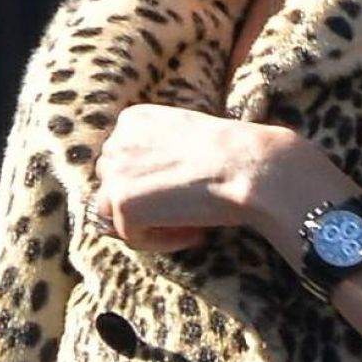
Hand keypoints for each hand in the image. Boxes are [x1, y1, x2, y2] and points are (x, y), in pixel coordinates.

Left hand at [90, 102, 288, 249]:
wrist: (249, 167)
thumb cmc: (233, 155)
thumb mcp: (188, 138)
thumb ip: (159, 153)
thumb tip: (148, 189)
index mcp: (132, 119)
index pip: (122, 160)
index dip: (150, 183)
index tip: (183, 192)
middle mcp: (116, 140)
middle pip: (112, 185)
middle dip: (143, 203)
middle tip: (185, 213)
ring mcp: (116, 173)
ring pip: (113, 212)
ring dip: (149, 223)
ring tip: (189, 224)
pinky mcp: (123, 204)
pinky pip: (133, 237)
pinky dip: (162, 242)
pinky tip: (195, 233)